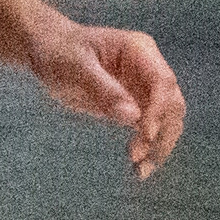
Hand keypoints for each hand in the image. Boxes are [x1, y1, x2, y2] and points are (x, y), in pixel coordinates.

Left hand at [27, 15, 186, 177]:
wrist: (47, 50)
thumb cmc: (60, 51)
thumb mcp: (76, 67)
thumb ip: (104, 90)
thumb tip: (133, 117)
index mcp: (139, 50)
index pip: (162, 81)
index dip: (159, 109)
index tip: (146, 135)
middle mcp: (148, 67)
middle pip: (172, 103)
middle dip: (162, 132)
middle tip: (141, 157)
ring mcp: (144, 86)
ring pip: (167, 119)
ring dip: (159, 145)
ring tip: (141, 170)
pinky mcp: (136, 104)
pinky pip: (150, 128)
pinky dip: (148, 147)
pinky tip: (138, 166)